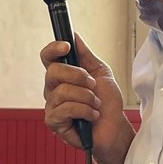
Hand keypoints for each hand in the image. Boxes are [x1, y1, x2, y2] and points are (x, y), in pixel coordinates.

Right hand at [40, 33, 133, 163]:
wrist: (114, 127)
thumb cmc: (107, 102)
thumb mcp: (101, 72)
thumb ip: (86, 55)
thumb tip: (74, 35)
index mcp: (62, 75)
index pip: (48, 57)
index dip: (53, 49)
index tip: (67, 46)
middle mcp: (53, 89)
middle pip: (53, 72)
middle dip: (78, 76)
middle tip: (92, 84)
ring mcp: (52, 106)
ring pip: (63, 91)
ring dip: (87, 97)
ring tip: (95, 104)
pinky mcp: (54, 122)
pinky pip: (67, 108)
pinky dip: (85, 110)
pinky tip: (91, 116)